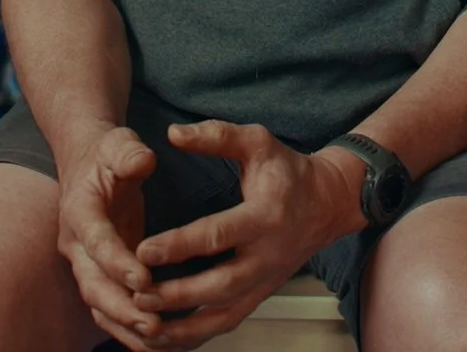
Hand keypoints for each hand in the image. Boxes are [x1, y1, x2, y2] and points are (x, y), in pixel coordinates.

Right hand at [55, 126, 164, 349]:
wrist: (89, 163)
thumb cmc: (108, 153)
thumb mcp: (118, 143)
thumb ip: (129, 153)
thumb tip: (143, 160)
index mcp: (80, 210)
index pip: (96, 241)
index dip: (117, 262)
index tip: (143, 279)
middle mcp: (77, 243)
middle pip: (93, 284)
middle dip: (122, 307)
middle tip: (153, 324)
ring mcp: (86, 263)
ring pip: (99, 303)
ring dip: (125, 325)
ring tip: (158, 339)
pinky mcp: (100, 274)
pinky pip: (109, 308)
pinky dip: (128, 328)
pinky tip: (156, 343)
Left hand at [127, 121, 366, 347]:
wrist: (328, 203)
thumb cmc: (288, 171)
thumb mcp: (258, 142)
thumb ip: (216, 135)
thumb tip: (172, 134)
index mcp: (264, 217)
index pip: (218, 235)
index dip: (180, 245)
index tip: (144, 250)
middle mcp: (267, 256)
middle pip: (220, 285)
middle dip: (177, 295)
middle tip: (138, 296)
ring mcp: (265, 282)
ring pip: (223, 315)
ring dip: (183, 326)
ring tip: (145, 324)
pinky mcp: (259, 296)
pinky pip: (226, 323)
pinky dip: (195, 336)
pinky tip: (164, 339)